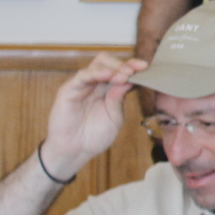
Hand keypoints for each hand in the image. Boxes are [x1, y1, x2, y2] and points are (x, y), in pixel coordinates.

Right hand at [41, 54, 147, 176]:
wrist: (75, 152)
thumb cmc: (94, 136)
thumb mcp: (114, 117)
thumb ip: (119, 99)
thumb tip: (129, 79)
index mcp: (109, 90)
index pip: (121, 71)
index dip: (133, 67)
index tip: (145, 67)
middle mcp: (96, 84)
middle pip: (110, 62)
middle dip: (124, 64)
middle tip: (134, 71)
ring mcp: (82, 86)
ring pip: (97, 64)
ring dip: (113, 67)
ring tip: (124, 75)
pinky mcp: (68, 90)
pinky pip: (82, 76)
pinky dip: (96, 73)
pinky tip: (107, 75)